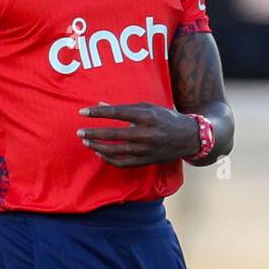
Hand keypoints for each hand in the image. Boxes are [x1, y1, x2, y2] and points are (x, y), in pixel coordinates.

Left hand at [77, 102, 199, 166]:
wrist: (189, 137)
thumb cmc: (166, 118)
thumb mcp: (148, 107)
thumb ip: (125, 107)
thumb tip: (100, 105)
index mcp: (147, 115)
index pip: (117, 113)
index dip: (98, 113)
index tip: (83, 112)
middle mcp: (146, 133)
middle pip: (113, 134)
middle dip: (93, 133)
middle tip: (79, 132)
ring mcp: (146, 149)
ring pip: (116, 151)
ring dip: (98, 147)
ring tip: (87, 143)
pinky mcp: (146, 161)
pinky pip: (123, 163)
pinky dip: (109, 160)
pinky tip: (100, 154)